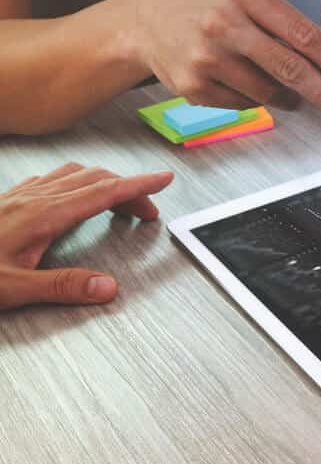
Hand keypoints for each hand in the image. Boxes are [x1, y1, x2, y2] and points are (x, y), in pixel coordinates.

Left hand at [0, 164, 173, 310]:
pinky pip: (50, 179)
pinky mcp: (7, 200)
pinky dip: (76, 182)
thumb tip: (106, 286)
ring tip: (119, 199)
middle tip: (148, 209)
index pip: (105, 192)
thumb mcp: (13, 289)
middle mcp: (34, 199)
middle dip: (130, 189)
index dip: (139, 186)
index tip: (163, 179)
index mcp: (43, 215)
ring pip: (74, 174)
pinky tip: (72, 195)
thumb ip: (63, 287)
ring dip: (104, 182)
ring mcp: (20, 195)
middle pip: (96, 180)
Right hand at [132, 0, 320, 120]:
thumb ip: (283, 24)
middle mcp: (224, 24)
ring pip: (267, 93)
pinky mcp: (194, 87)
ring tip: (290, 93)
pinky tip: (245, 85)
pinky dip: (254, 101)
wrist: (147, 22)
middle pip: (289, 68)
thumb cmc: (207, 8)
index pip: (302, 34)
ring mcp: (206, 57)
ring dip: (288, 99)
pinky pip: (242, 105)